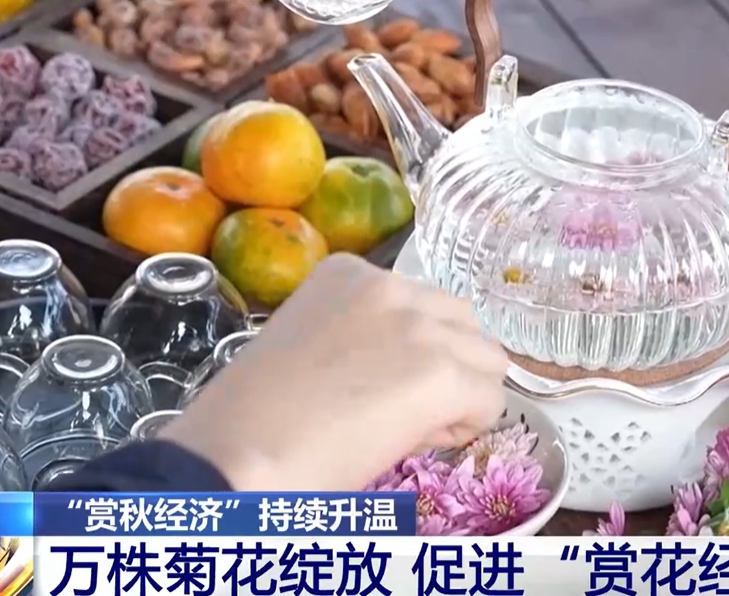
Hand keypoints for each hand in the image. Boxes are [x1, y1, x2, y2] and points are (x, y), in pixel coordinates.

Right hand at [158, 254, 509, 491]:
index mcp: (350, 273)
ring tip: (404, 428)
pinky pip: (491, 403)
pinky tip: (410, 443)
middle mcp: (391, 286)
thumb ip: (365, 339)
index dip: (410, 354)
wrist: (237, 456)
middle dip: (448, 368)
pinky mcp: (441, 374)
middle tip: (395, 412)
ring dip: (462, 397)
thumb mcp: (312, 348)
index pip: (423, 304)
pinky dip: (464, 429)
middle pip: (465, 324)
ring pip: (489, 362)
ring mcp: (420, 327)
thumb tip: (410, 375)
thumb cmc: (254, 419)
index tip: (370, 388)